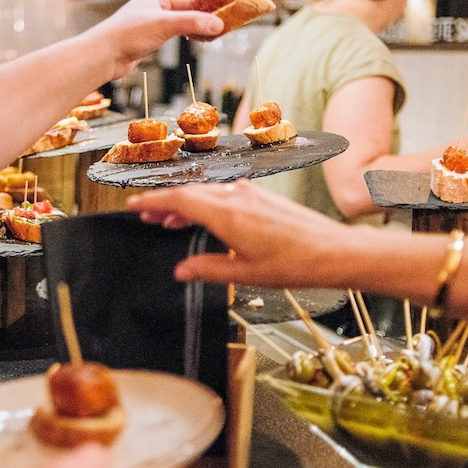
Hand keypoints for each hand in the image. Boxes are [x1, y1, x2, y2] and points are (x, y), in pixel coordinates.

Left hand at [86, 0, 222, 75]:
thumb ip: (192, 22)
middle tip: (215, 17)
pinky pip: (170, 31)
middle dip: (198, 8)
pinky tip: (189, 39)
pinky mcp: (146, 38)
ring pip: (176, 17)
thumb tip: (218, 24)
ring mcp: (149, 22)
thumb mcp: (164, 24)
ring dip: (192, 22)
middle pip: (181, 0)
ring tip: (208, 32)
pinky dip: (183, 33)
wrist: (104, 55)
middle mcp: (152, 6)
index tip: (220, 8)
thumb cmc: (128, 34)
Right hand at [127, 180, 360, 287]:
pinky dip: (206, 204)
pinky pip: (224, 194)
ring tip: (168, 221)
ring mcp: (250, 193)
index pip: (179, 199)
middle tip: (145, 216)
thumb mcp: (244, 274)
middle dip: (164, 203)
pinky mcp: (261, 196)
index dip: (153, 201)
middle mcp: (237, 196)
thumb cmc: (294, 263)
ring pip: (207, 192)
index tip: (134, 205)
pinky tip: (203, 218)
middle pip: (189, 192)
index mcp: (227, 213)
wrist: (333, 251)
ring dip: (185, 204)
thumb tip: (181, 270)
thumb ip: (208, 269)